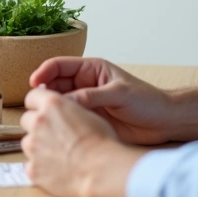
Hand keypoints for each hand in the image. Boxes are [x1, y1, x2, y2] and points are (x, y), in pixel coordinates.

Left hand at [21, 86, 136, 196]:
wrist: (102, 171)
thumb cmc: (102, 142)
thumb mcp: (88, 114)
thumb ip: (67, 110)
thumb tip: (62, 113)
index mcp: (52, 104)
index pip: (32, 97)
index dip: (39, 105)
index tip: (44, 111)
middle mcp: (38, 122)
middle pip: (27, 119)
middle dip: (37, 126)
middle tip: (54, 135)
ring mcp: (33, 146)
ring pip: (27, 142)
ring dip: (37, 146)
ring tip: (58, 154)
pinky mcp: (32, 168)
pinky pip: (31, 164)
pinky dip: (40, 166)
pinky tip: (57, 170)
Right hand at [30, 57, 176, 145]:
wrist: (163, 122)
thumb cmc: (147, 101)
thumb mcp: (119, 93)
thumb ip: (92, 96)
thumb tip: (67, 101)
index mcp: (91, 69)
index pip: (59, 65)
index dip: (44, 72)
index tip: (34, 83)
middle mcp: (84, 84)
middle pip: (54, 85)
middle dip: (44, 93)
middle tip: (36, 105)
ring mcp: (85, 103)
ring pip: (59, 104)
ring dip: (50, 110)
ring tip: (43, 119)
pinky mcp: (88, 120)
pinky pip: (68, 120)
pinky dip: (60, 123)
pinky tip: (55, 130)